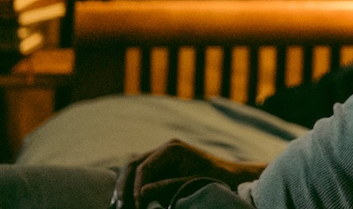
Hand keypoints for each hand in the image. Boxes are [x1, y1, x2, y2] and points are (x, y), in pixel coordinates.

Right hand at [111, 139, 265, 208]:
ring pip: (133, 168)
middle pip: (132, 165)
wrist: (232, 176)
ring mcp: (161, 156)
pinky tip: (129, 201)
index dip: (136, 189)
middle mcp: (164, 149)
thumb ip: (167, 187)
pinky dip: (132, 187)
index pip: (143, 168)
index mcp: (172, 149)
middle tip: (121, 206)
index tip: (137, 206)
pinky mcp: (161, 166)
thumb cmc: (216, 180)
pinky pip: (140, 174)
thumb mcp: (193, 184)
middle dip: (124, 187)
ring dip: (124, 187)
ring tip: (121, 205)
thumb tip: (142, 193)